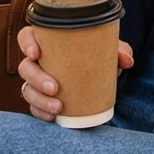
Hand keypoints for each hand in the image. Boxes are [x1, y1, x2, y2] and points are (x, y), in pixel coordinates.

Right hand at [17, 25, 134, 122]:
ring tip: (58, 107)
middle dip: (36, 78)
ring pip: (27, 89)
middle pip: (26, 67)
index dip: (26, 43)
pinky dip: (42, 113)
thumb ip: (118, 51)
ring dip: (39, 99)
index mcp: (49, 42)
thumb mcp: (109, 51)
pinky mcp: (42, 101)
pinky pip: (34, 108)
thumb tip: (127, 61)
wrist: (101, 78)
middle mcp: (39, 62)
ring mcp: (37, 83)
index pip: (27, 36)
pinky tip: (53, 117)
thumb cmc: (98, 57)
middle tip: (54, 87)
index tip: (36, 53)